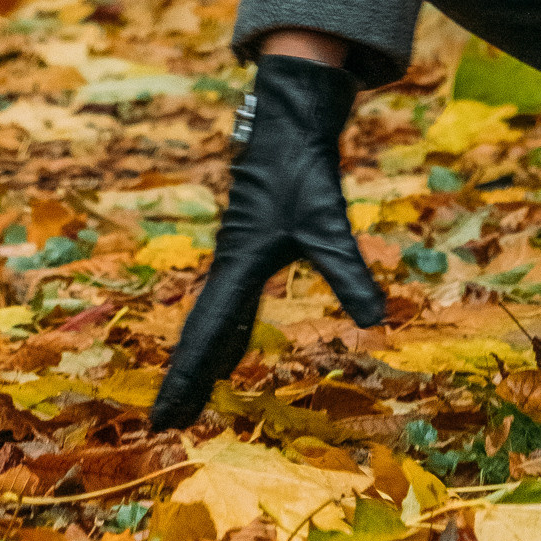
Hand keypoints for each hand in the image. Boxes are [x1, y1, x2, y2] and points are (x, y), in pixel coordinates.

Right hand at [149, 53, 384, 428]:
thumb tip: (376, 319)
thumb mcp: (327, 221)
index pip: (204, 335)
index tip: (163, 419)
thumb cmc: (303, 166)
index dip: (186, 379)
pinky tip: (230, 356)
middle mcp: (230, 263)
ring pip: (213, 320)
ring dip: (203, 361)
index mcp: (237, 264)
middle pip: (200, 334)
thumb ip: (347, 270)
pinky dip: (225, 336)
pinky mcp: (253, 246)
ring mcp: (238, 255)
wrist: (289, 117)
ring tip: (191, 400)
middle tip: (166, 423)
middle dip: (186, 379)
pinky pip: (230, 304)